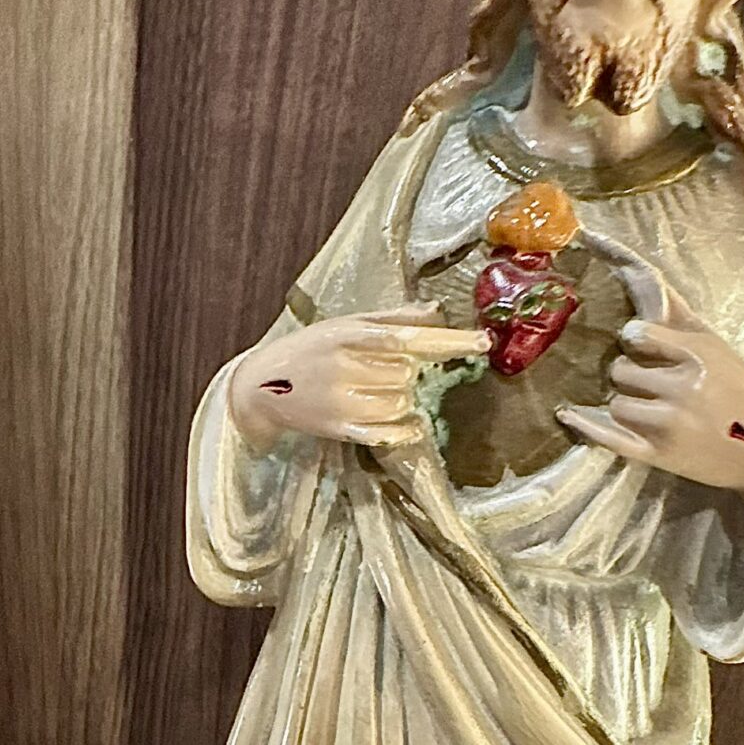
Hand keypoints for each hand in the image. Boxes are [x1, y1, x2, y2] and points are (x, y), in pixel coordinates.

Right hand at [229, 301, 490, 453]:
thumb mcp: (346, 324)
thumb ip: (393, 318)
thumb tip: (437, 311)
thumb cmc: (310, 349)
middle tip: (383, 368)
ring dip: (402, 398)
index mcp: (349, 335)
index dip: (449, 340)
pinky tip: (405, 423)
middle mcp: (345, 367)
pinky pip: (390, 433)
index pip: (409, 337)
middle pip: (410, 373)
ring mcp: (342, 401)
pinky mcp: (340, 430)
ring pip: (403, 402)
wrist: (260, 387)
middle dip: (409, 371)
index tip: (483, 342)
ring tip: (374, 390)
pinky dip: (404, 428)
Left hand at [557, 306, 743, 530]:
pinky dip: (587, 426)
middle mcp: (682, 387)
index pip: (637, 335)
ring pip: (616, 402)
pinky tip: (568, 414)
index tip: (640, 345)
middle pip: (621, 370)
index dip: (635, 341)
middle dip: (631, 375)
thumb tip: (638, 268)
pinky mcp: (660, 455)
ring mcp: (669, 423)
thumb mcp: (716, 347)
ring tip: (650, 409)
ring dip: (625, 403)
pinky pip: (610, 438)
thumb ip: (676, 316)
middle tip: (653, 385)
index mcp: (698, 355)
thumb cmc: (743, 390)